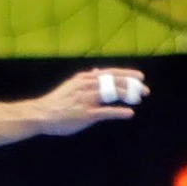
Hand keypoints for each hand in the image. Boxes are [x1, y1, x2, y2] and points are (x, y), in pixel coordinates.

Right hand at [33, 68, 147, 135]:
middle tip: (145, 91)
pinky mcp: (85, 114)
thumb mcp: (71, 85)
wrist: (41, 114)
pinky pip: (106, 112)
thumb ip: (85, 78)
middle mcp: (87, 86)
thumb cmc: (57, 102)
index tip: (140, 77)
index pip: (111, 73)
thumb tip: (96, 71)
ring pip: (113, 94)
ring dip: (128, 96)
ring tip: (138, 100)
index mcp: (85, 78)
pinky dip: (119, 112)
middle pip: (115, 82)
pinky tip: (129, 113)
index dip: (127, 74)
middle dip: (132, 85)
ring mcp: (87, 100)